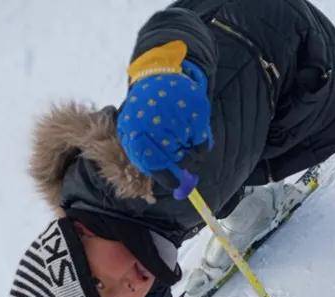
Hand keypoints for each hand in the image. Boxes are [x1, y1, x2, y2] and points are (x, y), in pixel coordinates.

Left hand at [117, 42, 211, 177]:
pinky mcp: (196, 113)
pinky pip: (202, 146)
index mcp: (137, 132)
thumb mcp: (132, 132)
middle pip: (176, 160)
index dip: (166, 177)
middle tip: (176, 153)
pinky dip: (199, 145)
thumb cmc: (144, 110)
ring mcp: (179, 118)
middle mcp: (158, 125)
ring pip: (191, 155)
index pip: (154, 164)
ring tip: (178, 135)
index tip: (174, 184)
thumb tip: (171, 184)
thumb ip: (146, 159)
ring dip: (187, 151)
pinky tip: (190, 132)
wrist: (158, 75)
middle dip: (178, 162)